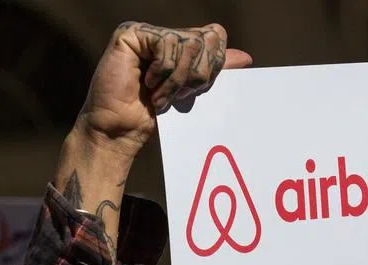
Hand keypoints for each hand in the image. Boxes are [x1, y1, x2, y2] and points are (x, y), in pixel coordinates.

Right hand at [75, 22, 252, 162]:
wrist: (122, 131)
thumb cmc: (153, 116)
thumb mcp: (192, 91)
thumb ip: (214, 70)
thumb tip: (246, 57)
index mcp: (179, 43)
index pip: (215, 37)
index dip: (213, 66)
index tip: (194, 90)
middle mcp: (163, 33)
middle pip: (206, 40)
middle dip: (198, 75)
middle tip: (177, 94)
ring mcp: (146, 32)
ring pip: (188, 44)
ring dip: (177, 80)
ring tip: (159, 95)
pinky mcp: (131, 33)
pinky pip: (168, 45)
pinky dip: (162, 72)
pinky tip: (147, 83)